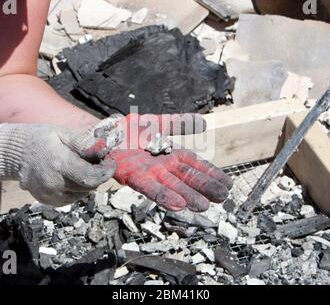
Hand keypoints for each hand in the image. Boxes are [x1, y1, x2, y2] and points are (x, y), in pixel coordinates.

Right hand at [0, 118, 121, 205]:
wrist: (14, 153)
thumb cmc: (41, 139)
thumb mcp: (63, 134)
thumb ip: (84, 143)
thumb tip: (105, 148)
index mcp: (60, 164)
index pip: (92, 176)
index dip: (106, 172)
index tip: (110, 163)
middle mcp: (54, 183)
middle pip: (89, 186)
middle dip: (97, 175)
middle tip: (97, 163)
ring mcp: (50, 194)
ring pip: (82, 194)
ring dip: (88, 183)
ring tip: (80, 167)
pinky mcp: (47, 201)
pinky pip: (72, 198)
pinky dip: (76, 189)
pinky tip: (70, 176)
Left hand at [106, 113, 231, 211]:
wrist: (102, 133)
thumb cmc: (128, 130)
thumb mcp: (157, 123)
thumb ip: (179, 123)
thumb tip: (204, 123)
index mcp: (170, 154)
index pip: (195, 165)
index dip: (211, 173)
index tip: (227, 183)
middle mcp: (162, 166)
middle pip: (187, 177)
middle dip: (204, 188)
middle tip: (222, 198)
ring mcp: (148, 172)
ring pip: (172, 185)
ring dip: (187, 196)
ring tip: (204, 205)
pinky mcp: (131, 175)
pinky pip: (149, 186)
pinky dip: (163, 195)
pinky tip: (177, 204)